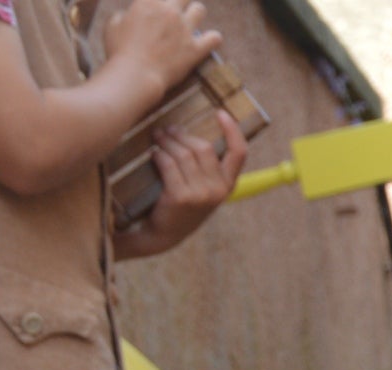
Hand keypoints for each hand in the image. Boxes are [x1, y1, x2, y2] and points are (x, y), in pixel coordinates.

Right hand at [100, 0, 218, 100]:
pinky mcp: (196, 48)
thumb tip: (129, 14)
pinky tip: (208, 41)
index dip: (163, 1)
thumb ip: (124, 14)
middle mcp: (170, 11)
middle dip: (180, 2)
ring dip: (195, 14)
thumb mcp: (112, 25)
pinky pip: (215, 37)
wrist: (135, 75)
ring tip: (191, 23)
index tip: (162, 7)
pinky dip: (213, 38)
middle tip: (176, 12)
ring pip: (200, 9)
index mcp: (149, 2)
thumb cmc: (119, 51)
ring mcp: (185, 29)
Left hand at [115, 111, 244, 259]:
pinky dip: (159, 156)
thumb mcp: (202, 189)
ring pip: (183, 154)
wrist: (162, 235)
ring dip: (167, 142)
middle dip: (182, 135)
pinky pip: (169, 164)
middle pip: (203, 148)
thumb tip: (191, 134)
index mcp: (228, 185)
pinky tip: (153, 154)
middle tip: (167, 130)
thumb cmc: (180, 206)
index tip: (221, 113)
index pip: (239, 153)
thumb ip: (206, 168)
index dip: (232, 130)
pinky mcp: (181, 197)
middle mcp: (218, 190)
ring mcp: (201, 194)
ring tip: (157, 138)